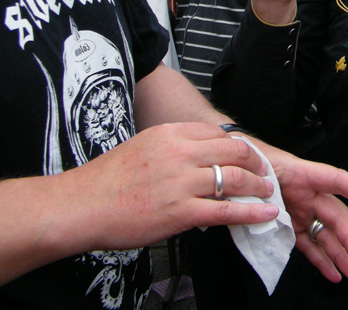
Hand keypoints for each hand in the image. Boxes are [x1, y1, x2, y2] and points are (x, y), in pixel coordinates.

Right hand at [62, 123, 279, 251]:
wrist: (80, 206)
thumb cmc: (104, 180)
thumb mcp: (142, 146)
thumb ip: (172, 148)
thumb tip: (196, 156)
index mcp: (169, 134)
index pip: (217, 133)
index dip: (238, 145)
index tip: (246, 154)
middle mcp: (180, 154)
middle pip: (233, 151)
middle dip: (255, 162)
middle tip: (264, 171)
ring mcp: (182, 183)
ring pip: (235, 178)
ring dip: (258, 186)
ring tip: (267, 192)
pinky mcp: (181, 212)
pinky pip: (227, 210)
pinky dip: (252, 212)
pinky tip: (265, 214)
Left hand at [259, 143, 347, 282]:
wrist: (236, 169)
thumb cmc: (250, 164)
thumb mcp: (256, 172)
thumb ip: (267, 191)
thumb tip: (273, 212)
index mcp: (302, 174)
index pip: (336, 180)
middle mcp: (308, 194)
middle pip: (336, 216)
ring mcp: (302, 212)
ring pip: (327, 235)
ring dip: (342, 256)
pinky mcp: (292, 226)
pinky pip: (310, 245)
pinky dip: (322, 260)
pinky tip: (334, 273)